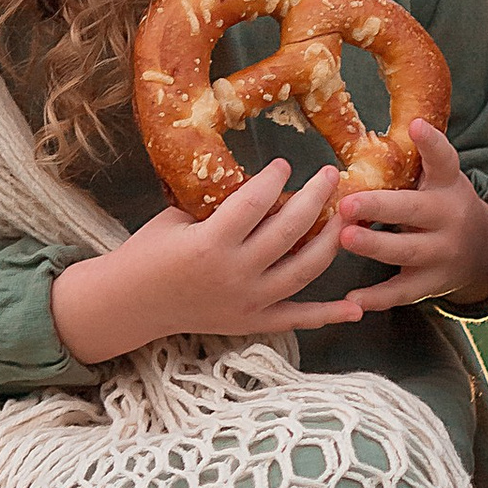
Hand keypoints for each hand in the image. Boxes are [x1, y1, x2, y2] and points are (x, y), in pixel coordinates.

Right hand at [50, 160, 367, 364]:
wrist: (129, 304)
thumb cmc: (148, 252)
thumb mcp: (178, 217)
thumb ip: (220, 205)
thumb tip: (263, 186)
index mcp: (210, 242)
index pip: (257, 201)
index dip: (276, 178)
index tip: (286, 164)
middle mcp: (234, 273)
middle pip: (290, 231)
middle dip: (315, 197)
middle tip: (331, 175)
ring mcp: (247, 302)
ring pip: (304, 270)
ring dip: (331, 241)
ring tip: (347, 216)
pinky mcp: (252, 323)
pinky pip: (298, 319)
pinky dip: (328, 315)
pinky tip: (358, 307)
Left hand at [334, 121, 487, 309]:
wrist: (484, 252)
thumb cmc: (443, 205)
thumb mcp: (438, 181)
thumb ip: (410, 165)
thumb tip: (356, 143)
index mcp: (448, 185)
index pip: (444, 160)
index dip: (431, 143)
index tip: (417, 125)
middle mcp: (450, 218)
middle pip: (416, 210)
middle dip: (381, 207)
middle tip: (349, 203)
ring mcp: (443, 253)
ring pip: (407, 251)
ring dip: (375, 246)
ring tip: (345, 238)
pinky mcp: (431, 283)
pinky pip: (402, 292)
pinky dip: (377, 298)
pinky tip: (352, 300)